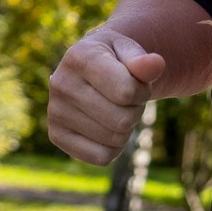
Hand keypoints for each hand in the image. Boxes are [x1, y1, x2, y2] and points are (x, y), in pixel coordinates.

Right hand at [46, 30, 164, 163]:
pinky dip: (113, 148)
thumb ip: (144, 61)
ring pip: (114, 140)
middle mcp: (61, 83)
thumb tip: (156, 64)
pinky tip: (105, 128)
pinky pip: (101, 157)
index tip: (137, 83)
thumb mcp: (130, 53)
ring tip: (115, 109)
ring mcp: (55, 111)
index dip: (142, 92)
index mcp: (79, 57)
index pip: (126, 92)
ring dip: (125, 129)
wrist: (89, 70)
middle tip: (127, 99)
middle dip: (135, 111)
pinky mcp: (56, 135)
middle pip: (122, 120)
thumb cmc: (116, 61)